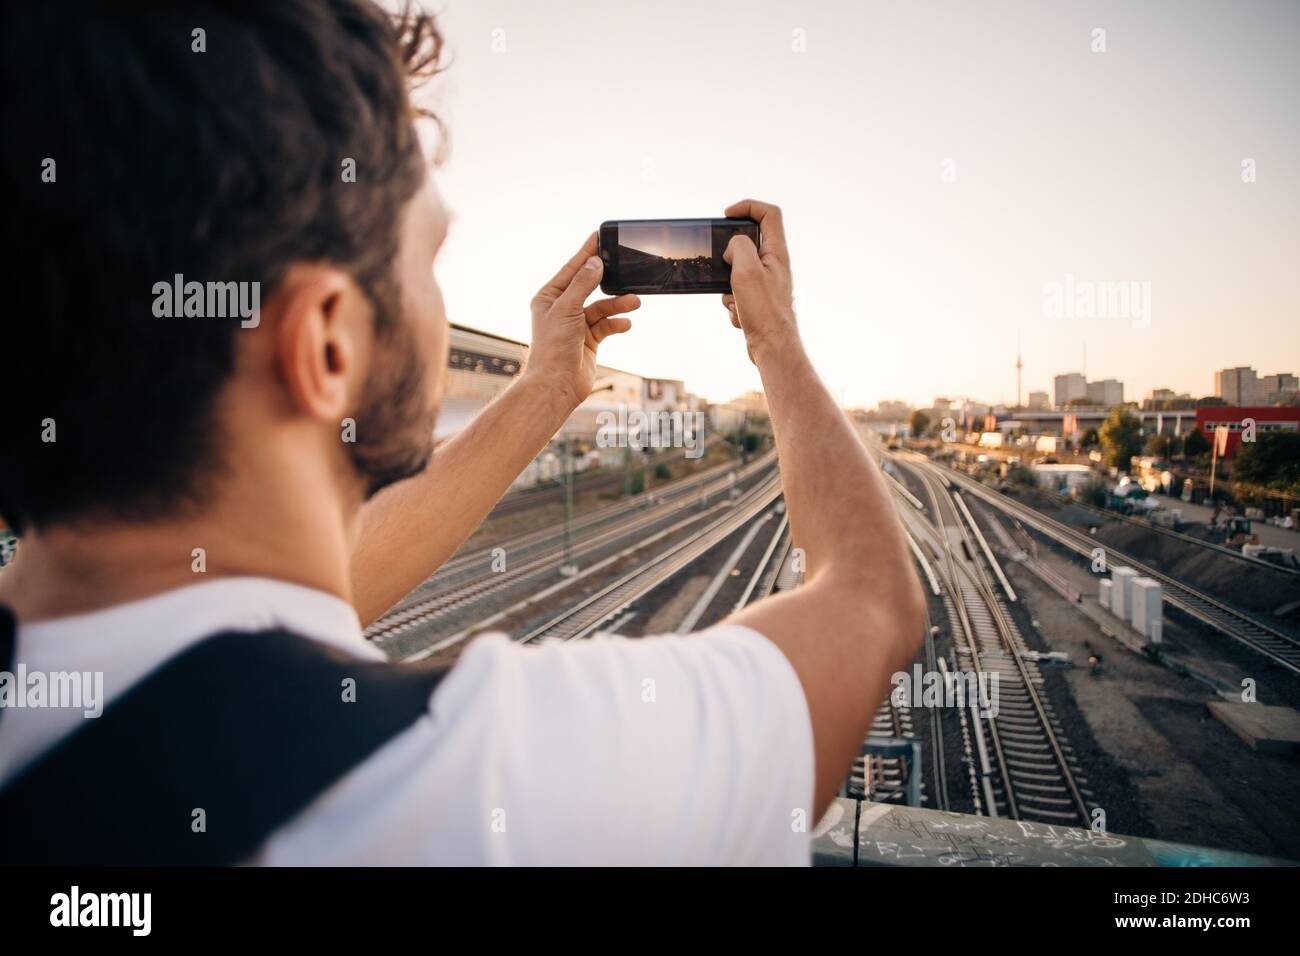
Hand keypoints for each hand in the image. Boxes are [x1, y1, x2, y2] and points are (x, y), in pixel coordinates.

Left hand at [525, 233, 638, 408]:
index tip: (599, 236)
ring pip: (602, 306)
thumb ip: (582, 283)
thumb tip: (595, 262)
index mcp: (549, 297)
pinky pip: (607, 325)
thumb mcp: (567, 309)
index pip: (571, 269)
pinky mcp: (589, 340)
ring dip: (618, 304)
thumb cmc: (552, 348)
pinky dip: (617, 323)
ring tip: (635, 302)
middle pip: (589, 286)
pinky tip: (626, 323)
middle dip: (608, 280)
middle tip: (624, 266)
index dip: (586, 253)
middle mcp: (562, 309)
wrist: (556, 385)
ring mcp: (576, 325)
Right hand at [720, 199, 799, 364]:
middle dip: (729, 256)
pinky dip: (732, 302)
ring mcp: (766, 282)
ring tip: (735, 299)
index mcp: (777, 252)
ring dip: (728, 284)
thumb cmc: (764, 311)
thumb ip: (738, 247)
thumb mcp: (746, 270)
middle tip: (724, 266)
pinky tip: (740, 315)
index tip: (726, 215)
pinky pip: (736, 292)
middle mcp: (775, 265)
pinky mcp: (758, 300)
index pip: (769, 213)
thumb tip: (732, 246)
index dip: (747, 206)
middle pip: (748, 243)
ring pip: (737, 270)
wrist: (772, 347)